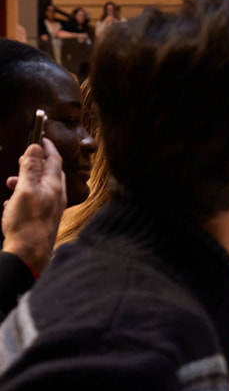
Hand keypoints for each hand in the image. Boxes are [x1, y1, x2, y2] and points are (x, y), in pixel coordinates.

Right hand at [3, 139, 65, 274]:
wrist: (30, 254)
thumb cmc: (27, 222)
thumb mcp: (25, 189)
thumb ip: (30, 168)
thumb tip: (35, 148)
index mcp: (55, 187)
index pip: (55, 160)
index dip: (47, 147)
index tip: (41, 136)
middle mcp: (57, 197)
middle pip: (49, 174)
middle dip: (34, 164)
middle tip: (22, 158)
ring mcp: (51, 209)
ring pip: (39, 188)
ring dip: (24, 182)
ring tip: (9, 183)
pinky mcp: (43, 220)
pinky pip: (33, 204)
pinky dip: (21, 199)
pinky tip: (9, 205)